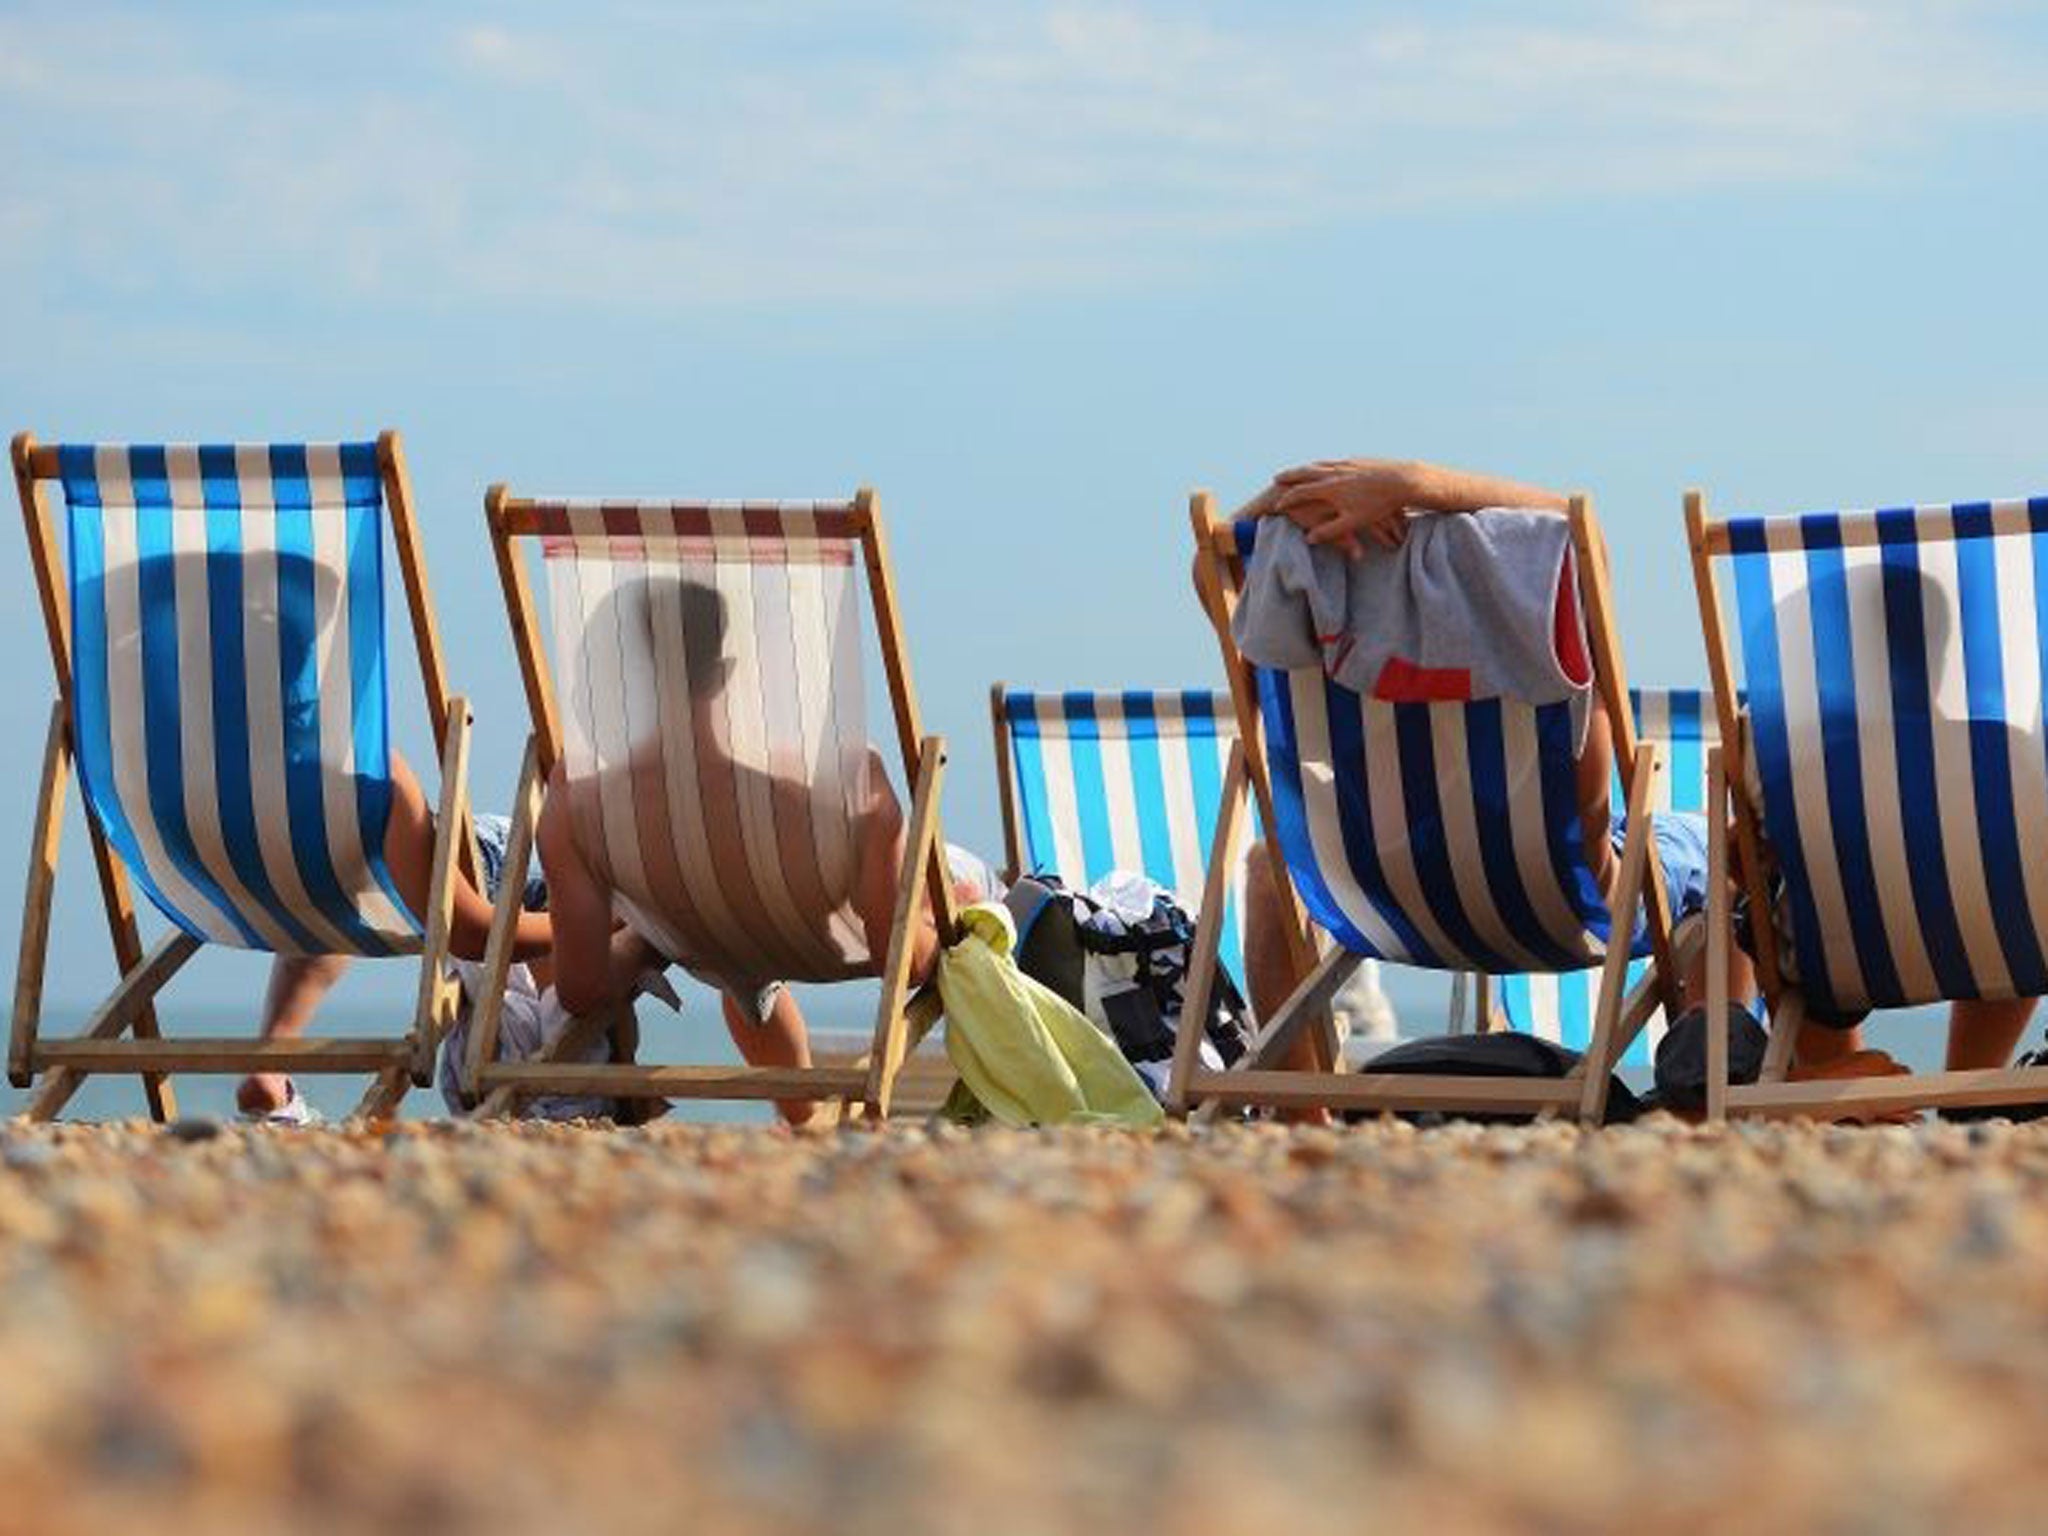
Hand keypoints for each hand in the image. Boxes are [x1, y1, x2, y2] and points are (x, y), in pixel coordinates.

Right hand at [1266, 459, 1417, 558]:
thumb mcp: (1353, 522)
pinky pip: (1336, 461)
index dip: (1286, 498)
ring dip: (1307, 467)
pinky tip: (1329, 464)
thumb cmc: (1378, 504)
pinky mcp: (1359, 461)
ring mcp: (1347, 464)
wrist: (1403, 480)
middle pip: (1305, 472)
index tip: (1275, 502)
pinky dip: (1325, 463)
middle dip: (1290, 475)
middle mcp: (1335, 472)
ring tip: (1299, 469)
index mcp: (1330, 487)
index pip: (1300, 491)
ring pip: (1320, 464)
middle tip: (1277, 476)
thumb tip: (1311, 540)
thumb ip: (1331, 532)